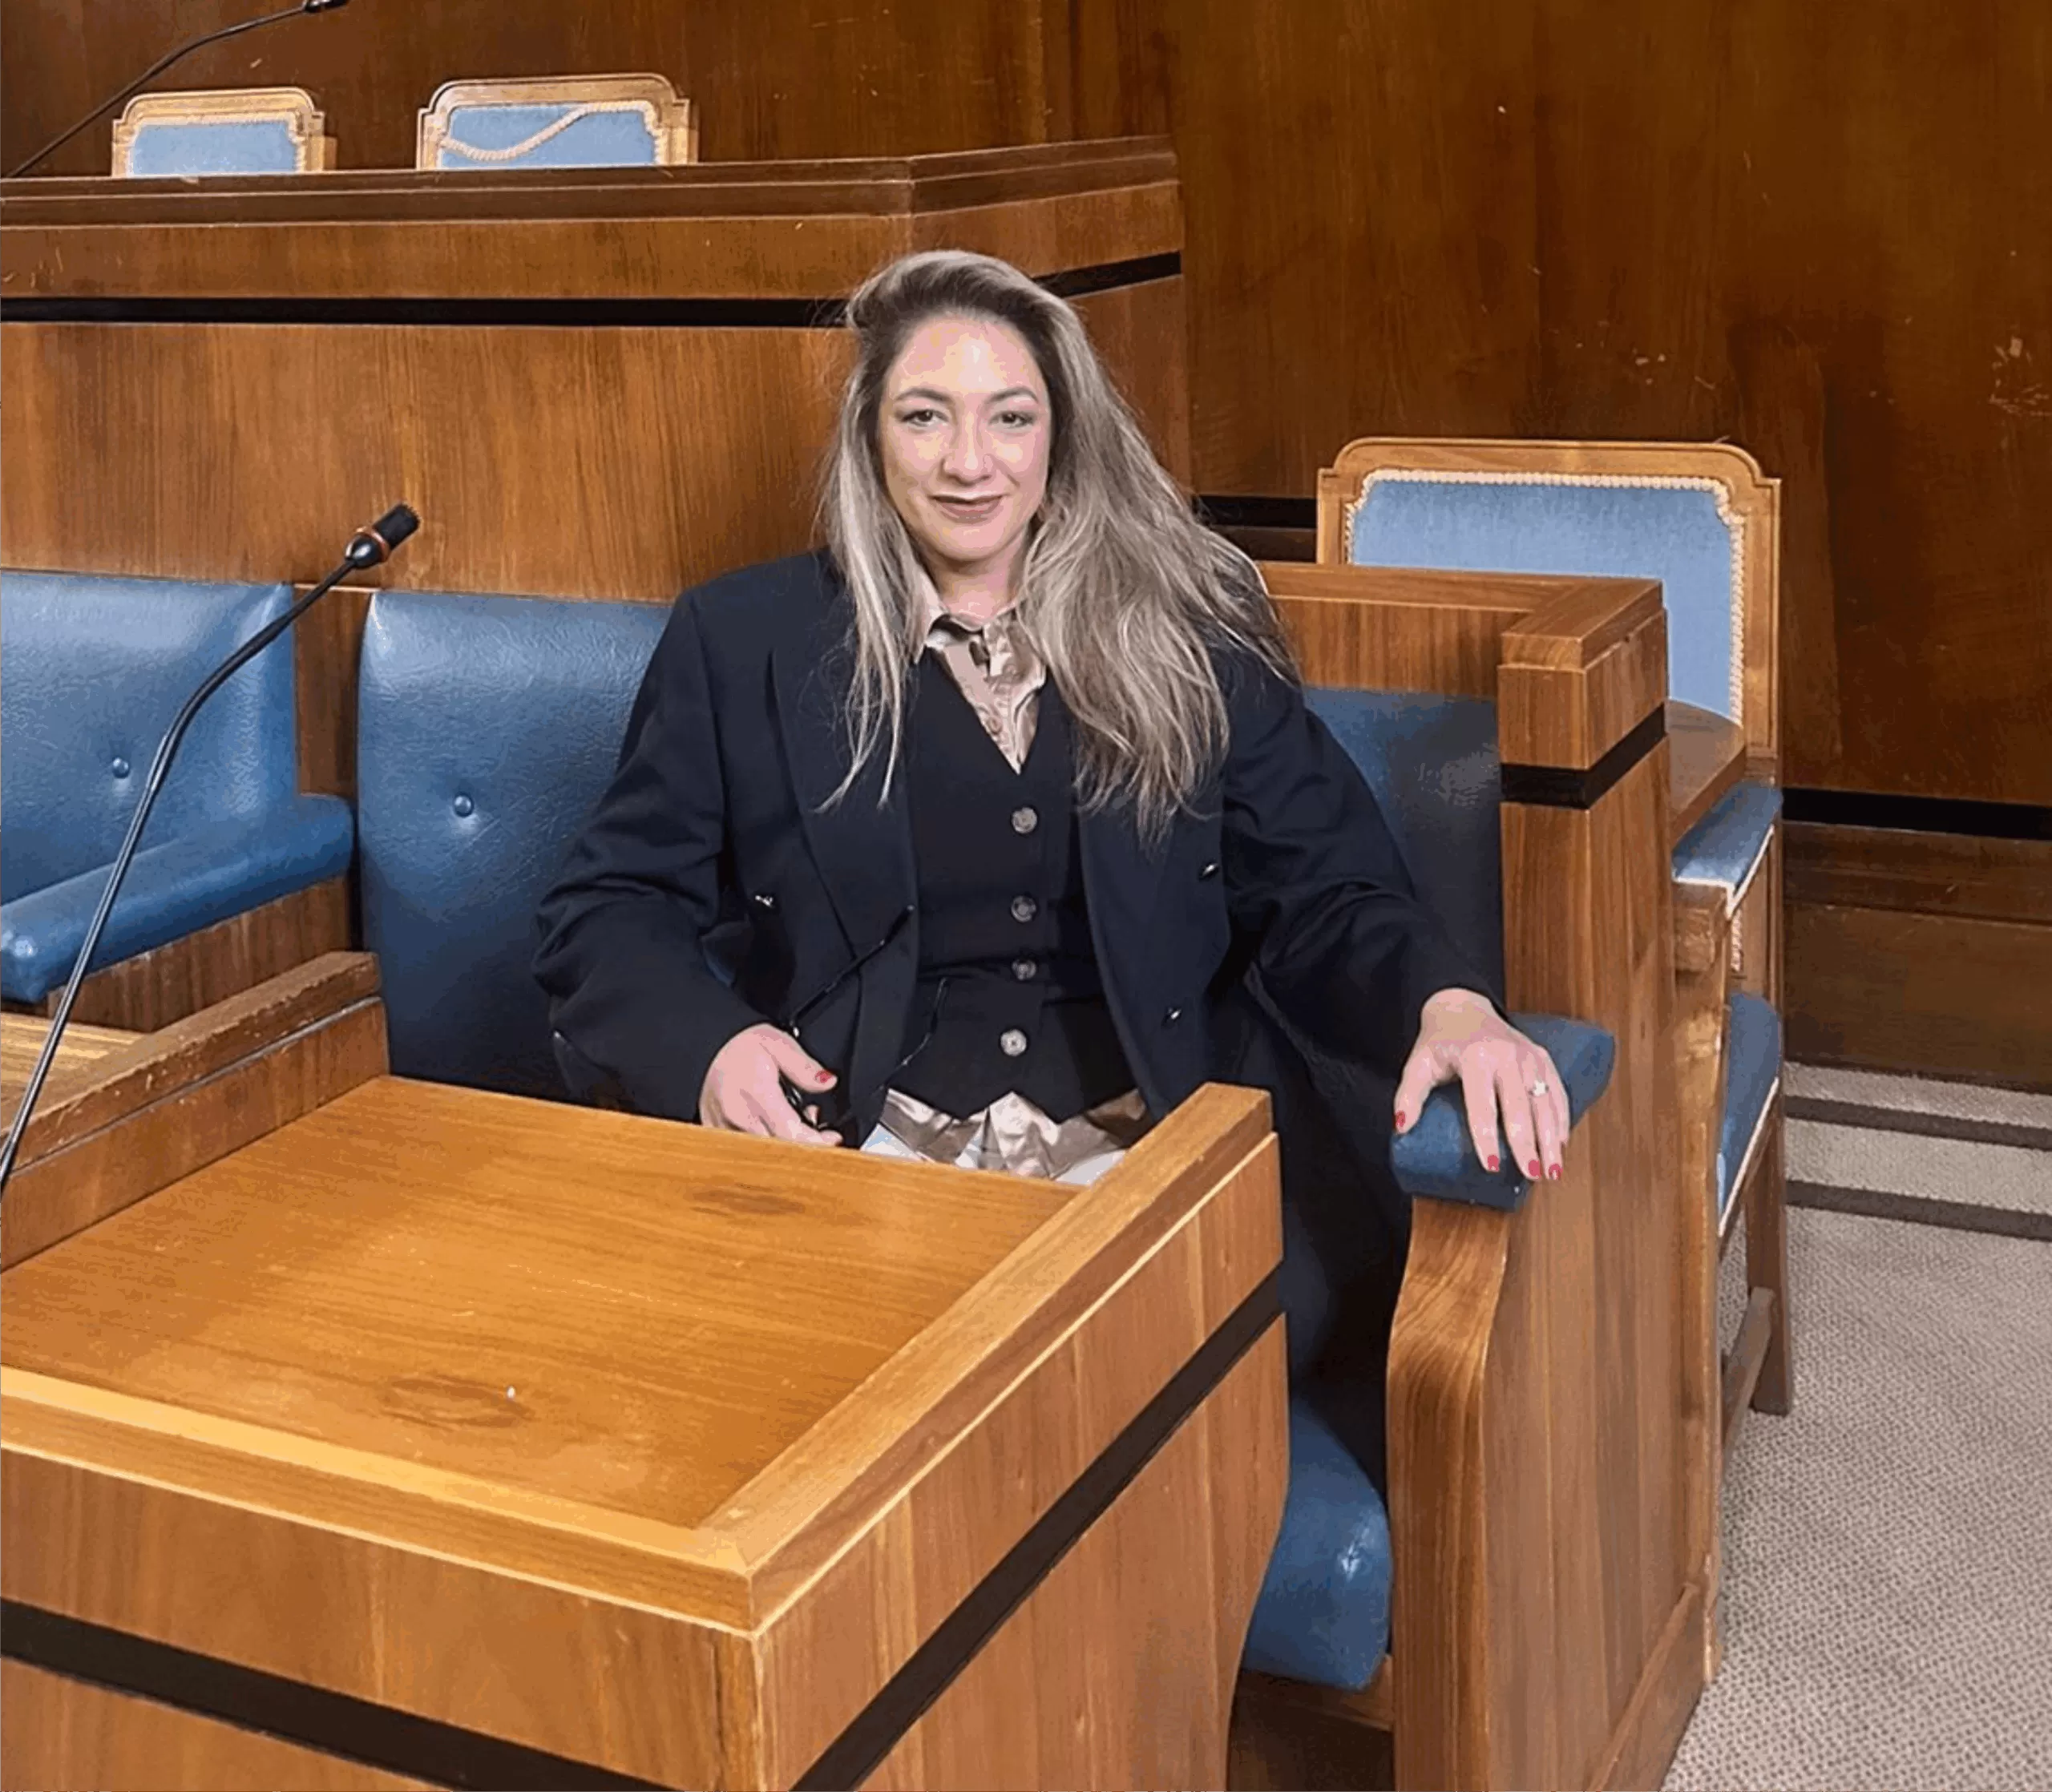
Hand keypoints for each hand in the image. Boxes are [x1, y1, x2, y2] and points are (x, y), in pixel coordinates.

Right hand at [700, 1023, 841, 1146]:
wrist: (699, 1044)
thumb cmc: (736, 1043)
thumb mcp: (777, 1043)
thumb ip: (804, 1066)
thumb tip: (827, 1083)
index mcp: (756, 1093)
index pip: (792, 1134)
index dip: (817, 1142)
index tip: (833, 1138)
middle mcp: (737, 1116)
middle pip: (780, 1149)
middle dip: (804, 1143)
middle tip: (813, 1123)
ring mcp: (723, 1128)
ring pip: (762, 1153)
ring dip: (783, 1144)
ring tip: (791, 1122)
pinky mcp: (715, 1133)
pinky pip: (744, 1151)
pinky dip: (762, 1145)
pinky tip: (769, 1128)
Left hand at [1394, 988, 1569, 1180]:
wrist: (1463, 1007)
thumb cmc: (1439, 1042)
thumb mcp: (1418, 1064)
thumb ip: (1409, 1094)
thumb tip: (1402, 1126)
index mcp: (1476, 1057)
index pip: (1483, 1106)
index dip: (1487, 1138)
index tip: (1492, 1167)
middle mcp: (1508, 1056)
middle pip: (1520, 1108)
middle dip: (1527, 1144)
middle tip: (1532, 1175)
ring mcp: (1529, 1056)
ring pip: (1545, 1102)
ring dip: (1550, 1138)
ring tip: (1552, 1171)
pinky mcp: (1542, 1058)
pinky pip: (1557, 1092)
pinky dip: (1561, 1119)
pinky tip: (1560, 1144)